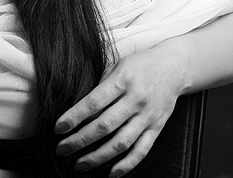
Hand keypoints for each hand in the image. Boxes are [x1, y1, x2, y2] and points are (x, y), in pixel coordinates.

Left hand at [54, 46, 187, 176]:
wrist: (174, 67)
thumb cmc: (140, 66)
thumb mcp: (117, 66)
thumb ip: (101, 87)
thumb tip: (81, 112)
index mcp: (123, 80)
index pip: (94, 102)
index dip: (74, 117)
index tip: (59, 128)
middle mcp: (136, 99)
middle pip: (104, 125)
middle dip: (80, 140)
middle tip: (62, 149)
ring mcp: (147, 116)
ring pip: (121, 142)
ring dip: (98, 157)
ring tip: (80, 164)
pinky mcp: (157, 128)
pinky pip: (141, 150)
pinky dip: (127, 165)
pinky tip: (111, 173)